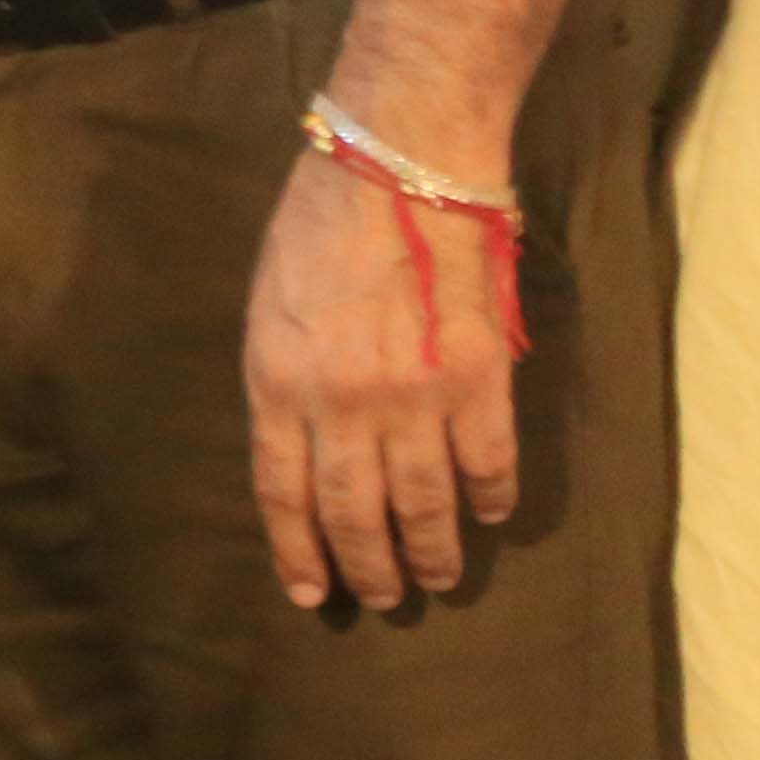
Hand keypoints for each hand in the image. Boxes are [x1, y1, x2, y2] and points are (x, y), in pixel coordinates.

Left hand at [242, 140, 521, 614]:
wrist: (400, 163)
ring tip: (437, 578)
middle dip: (368, 569)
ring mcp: (414, 397)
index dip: (298, 552)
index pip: (283, 494)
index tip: (311, 592)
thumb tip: (302, 443)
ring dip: (432, 553)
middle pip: (354, 514)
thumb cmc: (321, 221)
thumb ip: (283, 378)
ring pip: (424, 505)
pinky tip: (489, 514)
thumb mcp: (268, 303)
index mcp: (278, 382)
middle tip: (382, 596)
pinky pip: (488, 464)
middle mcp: (343, 404)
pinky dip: (491, 498)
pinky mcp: (478, 379)